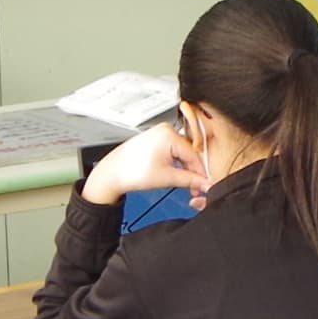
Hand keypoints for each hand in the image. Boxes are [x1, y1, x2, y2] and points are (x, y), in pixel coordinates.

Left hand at [79, 123, 206, 202]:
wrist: (112, 173)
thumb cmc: (132, 172)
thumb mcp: (167, 178)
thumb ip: (190, 180)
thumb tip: (205, 183)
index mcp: (169, 134)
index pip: (194, 155)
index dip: (201, 173)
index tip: (205, 185)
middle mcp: (165, 129)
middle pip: (188, 153)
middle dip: (192, 172)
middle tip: (194, 188)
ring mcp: (159, 133)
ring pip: (181, 152)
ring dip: (184, 168)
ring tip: (183, 183)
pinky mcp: (155, 139)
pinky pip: (172, 150)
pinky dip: (175, 163)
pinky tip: (174, 174)